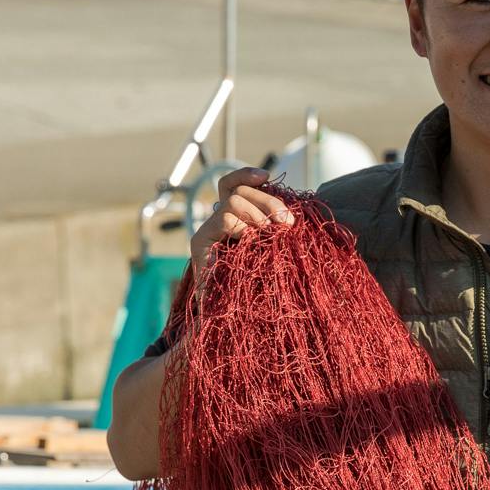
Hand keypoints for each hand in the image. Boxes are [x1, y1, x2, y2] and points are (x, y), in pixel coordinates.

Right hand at [189, 168, 293, 282]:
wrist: (237, 314)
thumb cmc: (261, 284)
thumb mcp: (273, 248)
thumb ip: (275, 228)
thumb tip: (288, 214)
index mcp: (235, 217)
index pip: (232, 184)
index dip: (247, 175)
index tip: (267, 176)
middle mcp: (219, 220)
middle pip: (239, 190)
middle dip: (268, 201)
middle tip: (286, 223)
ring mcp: (209, 230)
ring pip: (233, 201)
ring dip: (258, 215)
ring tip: (269, 234)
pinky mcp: (200, 242)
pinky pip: (224, 219)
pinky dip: (242, 227)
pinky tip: (249, 241)